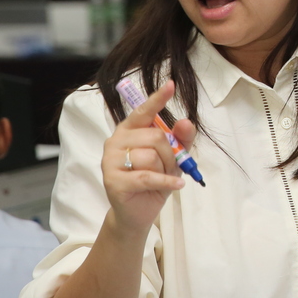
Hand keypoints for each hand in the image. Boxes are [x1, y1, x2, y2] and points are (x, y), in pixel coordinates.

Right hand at [101, 81, 195, 237]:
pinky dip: (166, 180)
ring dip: (165, 169)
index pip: (144, 111)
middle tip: (168, 167)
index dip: (158, 98)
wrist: (137, 213)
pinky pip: (148, 176)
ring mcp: (111, 161)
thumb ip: (180, 139)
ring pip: (151, 156)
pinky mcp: (113, 181)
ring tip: (162, 178)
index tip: (171, 84)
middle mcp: (116, 141)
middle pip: (155, 136)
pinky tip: (177, 184)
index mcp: (129, 130)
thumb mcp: (172, 157)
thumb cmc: (154, 180)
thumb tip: (186, 122)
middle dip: (170, 153)